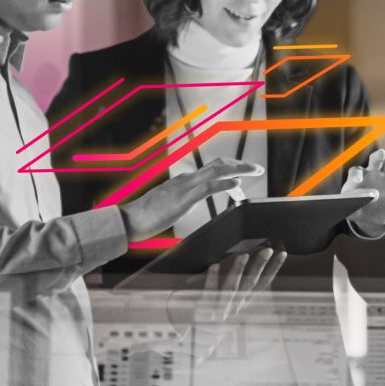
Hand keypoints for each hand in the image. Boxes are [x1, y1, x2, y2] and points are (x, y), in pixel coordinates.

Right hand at [120, 159, 262, 241]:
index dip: (229, 168)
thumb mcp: (167, 206)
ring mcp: (185, 187)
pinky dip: (225, 184)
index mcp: (183, 182)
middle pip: (218, 165)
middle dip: (239, 164)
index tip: (242, 172)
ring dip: (239, 169)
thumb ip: (178, 202)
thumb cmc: (145, 217)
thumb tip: (183, 203)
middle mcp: (186, 179)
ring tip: (254, 171)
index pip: (211, 170)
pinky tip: (237, 185)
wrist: (128, 220)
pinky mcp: (184, 198)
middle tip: (256, 168)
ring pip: (217, 171)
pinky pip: (208, 187)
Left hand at [166, 247, 286, 347]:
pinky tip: (214, 266)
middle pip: (250, 284)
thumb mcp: (229, 303)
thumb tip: (249, 263)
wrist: (196, 341)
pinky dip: (212, 279)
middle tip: (268, 250)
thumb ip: (239, 288)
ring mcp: (221, 309)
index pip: (262, 284)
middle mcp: (236, 306)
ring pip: (232, 288)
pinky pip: (210, 293)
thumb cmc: (213, 317)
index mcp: (243, 303)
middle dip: (260, 266)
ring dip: (238, 271)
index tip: (281, 255)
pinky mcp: (205, 310)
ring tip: (243, 255)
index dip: (273, 269)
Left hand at [342, 149, 384, 235]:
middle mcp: (372, 172)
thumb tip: (348, 210)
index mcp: (358, 177)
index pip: (356, 172)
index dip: (356, 175)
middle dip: (378, 156)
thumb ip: (350, 209)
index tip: (357, 181)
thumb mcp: (351, 211)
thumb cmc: (357, 209)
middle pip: (375, 160)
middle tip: (381, 154)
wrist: (371, 215)